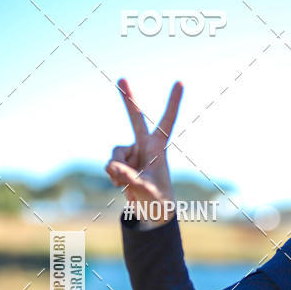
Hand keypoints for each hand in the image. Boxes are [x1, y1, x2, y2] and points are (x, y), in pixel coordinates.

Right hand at [105, 79, 182, 218]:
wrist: (152, 212)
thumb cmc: (158, 200)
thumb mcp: (146, 192)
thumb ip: (130, 179)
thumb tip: (113, 167)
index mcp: (159, 148)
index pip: (167, 121)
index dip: (173, 102)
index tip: (180, 82)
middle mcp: (145, 146)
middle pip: (135, 118)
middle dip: (127, 99)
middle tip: (121, 78)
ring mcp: (132, 153)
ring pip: (115, 153)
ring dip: (117, 169)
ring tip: (125, 183)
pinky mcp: (122, 162)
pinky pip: (110, 164)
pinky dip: (112, 175)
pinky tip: (120, 185)